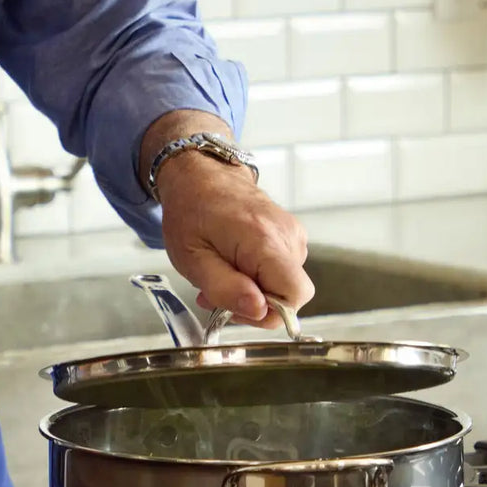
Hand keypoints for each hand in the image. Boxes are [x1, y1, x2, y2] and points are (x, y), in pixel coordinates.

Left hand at [153, 151, 313, 327]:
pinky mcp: (290, 233)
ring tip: (221, 273)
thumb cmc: (190, 211)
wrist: (199, 174)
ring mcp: (292, 232)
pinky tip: (233, 264)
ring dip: (254, 289)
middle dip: (255, 303)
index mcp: (264, 240)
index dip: (268, 312)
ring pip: (285, 283)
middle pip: (291, 293)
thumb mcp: (192, 258)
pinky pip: (282, 268)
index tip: (236, 305)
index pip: (295, 294)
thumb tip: (259, 311)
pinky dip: (259, 274)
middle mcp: (287, 234)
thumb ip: (225, 288)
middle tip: (217, 293)